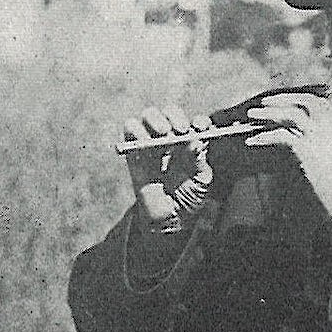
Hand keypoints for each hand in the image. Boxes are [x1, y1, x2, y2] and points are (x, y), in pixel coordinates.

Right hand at [120, 106, 216, 230]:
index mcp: (193, 144)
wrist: (168, 218)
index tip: (202, 128)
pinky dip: (137, 129)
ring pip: (149, 115)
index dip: (199, 121)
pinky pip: (130, 128)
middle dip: (176, 117)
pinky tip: (146, 143)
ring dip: (156, 119)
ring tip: (163, 135)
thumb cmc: (188, 199)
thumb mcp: (200, 180)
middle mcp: (173, 139)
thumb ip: (199, 161)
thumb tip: (196, 141)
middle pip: (170, 113)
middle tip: (180, 130)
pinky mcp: (134, 149)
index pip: (196, 122)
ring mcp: (152, 142)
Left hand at [243, 91, 331, 256]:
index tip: (285, 101)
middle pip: (306, 100)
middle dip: (283, 98)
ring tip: (253, 114)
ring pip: (291, 112)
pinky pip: (281, 135)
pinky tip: (254, 139)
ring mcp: (320, 136)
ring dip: (269, 112)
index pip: (321, 102)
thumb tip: (308, 136)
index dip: (301, 98)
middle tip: (265, 102)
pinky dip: (265, 136)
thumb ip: (331, 141)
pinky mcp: (308, 148)